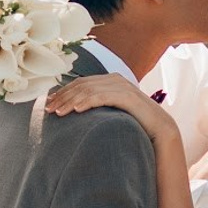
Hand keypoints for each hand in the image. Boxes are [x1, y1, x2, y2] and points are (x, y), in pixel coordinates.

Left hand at [43, 74, 172, 140]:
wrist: (159, 129)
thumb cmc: (134, 122)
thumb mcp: (112, 111)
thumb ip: (98, 106)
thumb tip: (76, 111)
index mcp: (110, 80)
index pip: (80, 83)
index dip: (63, 92)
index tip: (49, 103)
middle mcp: (114, 79)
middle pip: (81, 85)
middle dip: (63, 97)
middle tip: (48, 110)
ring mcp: (121, 86)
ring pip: (89, 90)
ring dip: (71, 101)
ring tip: (58, 113)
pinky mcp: (127, 96)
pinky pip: (102, 97)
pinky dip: (87, 102)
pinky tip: (76, 110)